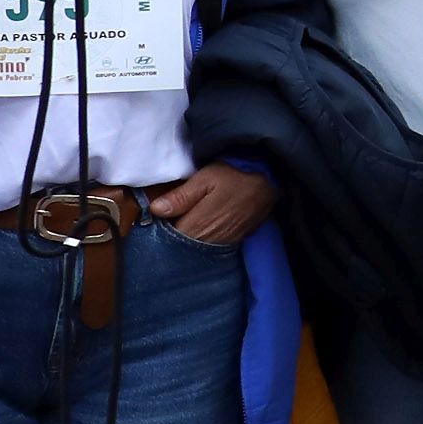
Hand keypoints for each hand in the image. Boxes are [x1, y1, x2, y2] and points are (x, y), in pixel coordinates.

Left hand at [147, 165, 273, 245]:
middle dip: (169, 234)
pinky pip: (209, 247)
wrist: (270, 180)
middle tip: (164, 219)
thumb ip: (181, 196)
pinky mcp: (232, 242)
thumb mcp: (205, 178)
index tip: (152, 219)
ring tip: (180, 223)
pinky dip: (200, 239)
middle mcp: (208, 240)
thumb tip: (155, 210)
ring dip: (185, 239)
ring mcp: (221, 243)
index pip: (167, 237)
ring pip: (194, 248)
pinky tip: (198, 228)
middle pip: (179, 245)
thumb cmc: (235, 175)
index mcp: (198, 225)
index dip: (157, 229)